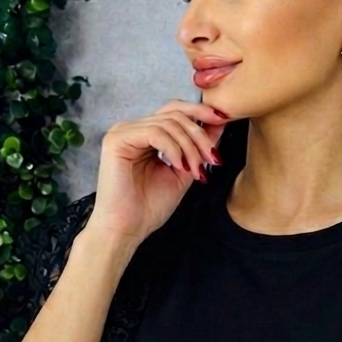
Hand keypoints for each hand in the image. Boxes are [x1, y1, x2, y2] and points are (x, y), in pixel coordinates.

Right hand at [91, 99, 230, 246]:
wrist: (127, 230)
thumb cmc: (149, 207)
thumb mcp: (183, 171)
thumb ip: (197, 147)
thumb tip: (219, 122)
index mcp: (145, 134)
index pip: (175, 111)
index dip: (200, 113)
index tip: (224, 121)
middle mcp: (132, 129)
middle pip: (174, 112)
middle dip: (199, 134)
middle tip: (212, 159)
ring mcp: (122, 132)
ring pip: (168, 123)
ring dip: (189, 147)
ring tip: (196, 171)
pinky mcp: (116, 140)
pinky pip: (154, 133)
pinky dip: (173, 149)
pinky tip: (179, 167)